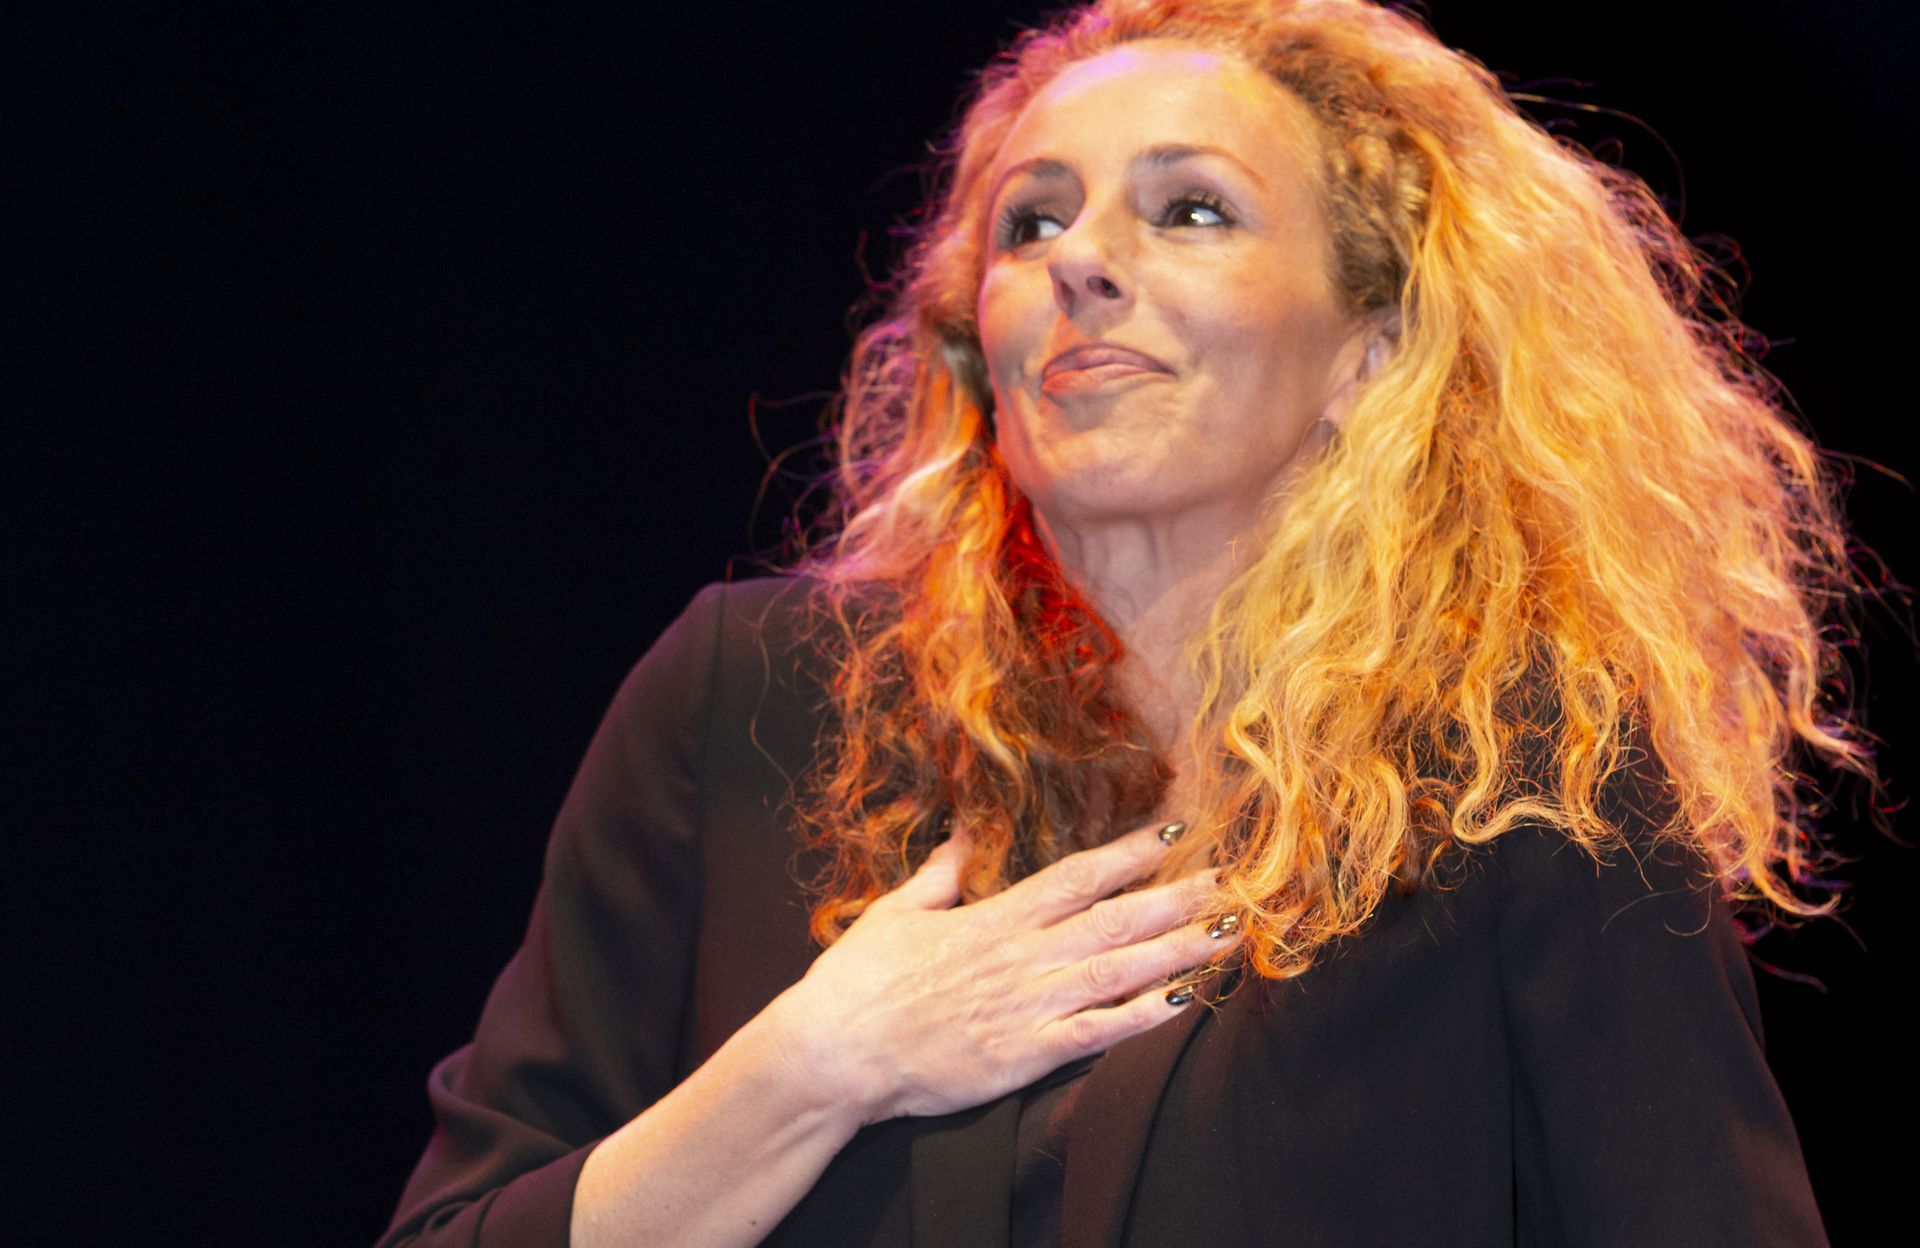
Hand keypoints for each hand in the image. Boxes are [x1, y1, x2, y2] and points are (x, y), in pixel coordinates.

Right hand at [767, 820, 1238, 1126]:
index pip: (1077, 877)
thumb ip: (938, 875)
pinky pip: (1098, 1032)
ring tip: (1226, 935)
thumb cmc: (858, 982)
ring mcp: (1028, 1004)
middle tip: (1230, 882)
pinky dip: (1144, 1016)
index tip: (1173, 836)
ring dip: (1178, 950)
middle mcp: (1023, 955)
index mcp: (994, 918)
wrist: (837, 1049)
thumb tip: (959, 837)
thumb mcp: (895, 912)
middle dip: (1177, 899)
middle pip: (1116, 918)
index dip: (1129, 856)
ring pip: (1119, 969)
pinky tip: (1184, 1002)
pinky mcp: (1025, 1053)